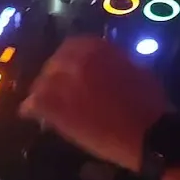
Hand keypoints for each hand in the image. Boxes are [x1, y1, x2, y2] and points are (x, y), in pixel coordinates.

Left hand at [18, 36, 168, 170]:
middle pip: (52, 65)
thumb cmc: (148, 100)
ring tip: (44, 105)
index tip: (68, 71)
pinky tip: (33, 115)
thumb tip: (100, 65)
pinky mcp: (56, 109)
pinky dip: (31, 110)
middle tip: (57, 91)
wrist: (148, 132)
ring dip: (42, 92)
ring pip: (40, 84)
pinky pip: (33, 105)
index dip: (67, 61)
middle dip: (53, 77)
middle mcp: (75, 61)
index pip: (70, 47)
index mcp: (95, 48)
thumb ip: (110, 61)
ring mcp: (63, 84)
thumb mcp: (133, 67)